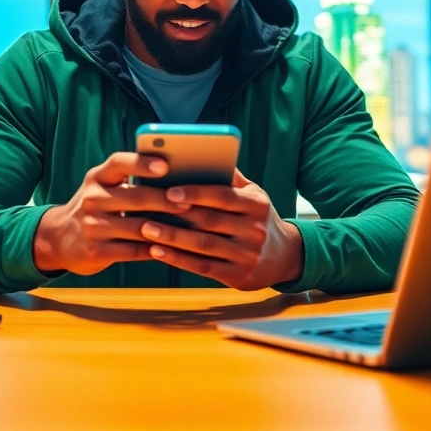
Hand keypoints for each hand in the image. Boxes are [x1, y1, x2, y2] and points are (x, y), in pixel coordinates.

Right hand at [33, 153, 190, 275]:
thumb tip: (174, 174)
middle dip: (166, 200)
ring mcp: (93, 226)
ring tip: (190, 227)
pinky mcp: (97, 251)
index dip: (142, 163)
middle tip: (190, 201)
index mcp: (96, 178)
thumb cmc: (93, 207)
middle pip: (136, 197)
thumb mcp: (101, 187)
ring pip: (139, 227)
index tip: (165, 166)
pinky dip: (156, 250)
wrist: (57, 239)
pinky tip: (173, 247)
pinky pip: (134, 251)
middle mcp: (92, 199)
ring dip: (167, 228)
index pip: (119, 163)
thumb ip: (126, 179)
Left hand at [139, 169, 303, 290]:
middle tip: (146, 209)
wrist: (285, 256)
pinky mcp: (238, 277)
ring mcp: (247, 255)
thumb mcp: (254, 195)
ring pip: (203, 245)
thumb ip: (231, 177)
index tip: (169, 190)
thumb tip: (204, 154)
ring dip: (172, 238)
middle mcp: (254, 229)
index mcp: (256, 204)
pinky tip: (157, 251)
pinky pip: (203, 267)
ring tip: (146, 229)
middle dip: (175, 215)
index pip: (223, 196)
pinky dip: (178, 259)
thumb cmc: (258, 218)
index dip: (195, 193)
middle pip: (209, 221)